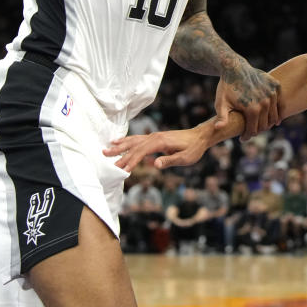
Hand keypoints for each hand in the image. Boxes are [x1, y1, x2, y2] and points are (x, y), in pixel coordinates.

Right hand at [104, 113, 246, 171]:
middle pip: (134, 145)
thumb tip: (155, 165)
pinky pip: (137, 139)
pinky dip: (126, 141)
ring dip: (120, 145)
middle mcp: (155, 137)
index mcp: (160, 142)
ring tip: (106, 149)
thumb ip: (170, 160)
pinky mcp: (155, 138)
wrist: (201, 136)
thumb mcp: (185, 158)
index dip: (131, 161)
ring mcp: (154, 136)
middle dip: (119, 152)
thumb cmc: (194, 148)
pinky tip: (118, 142)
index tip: (122, 170)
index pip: (141, 152)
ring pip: (133, 140)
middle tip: (105, 157)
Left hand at [214, 61, 279, 140]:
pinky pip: (280, 103)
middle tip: (250, 131)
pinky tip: (274, 118)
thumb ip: (221, 117)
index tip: (242, 139)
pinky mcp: (276, 86)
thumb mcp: (221, 103)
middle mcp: (265, 103)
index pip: (253, 131)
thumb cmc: (226, 87)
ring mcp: (272, 94)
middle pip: (264, 125)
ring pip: (274, 116)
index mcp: (253, 109)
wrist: (235, 68)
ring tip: (259, 125)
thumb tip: (217, 129)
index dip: (246, 137)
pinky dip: (278, 111)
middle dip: (256, 131)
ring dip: (268, 123)